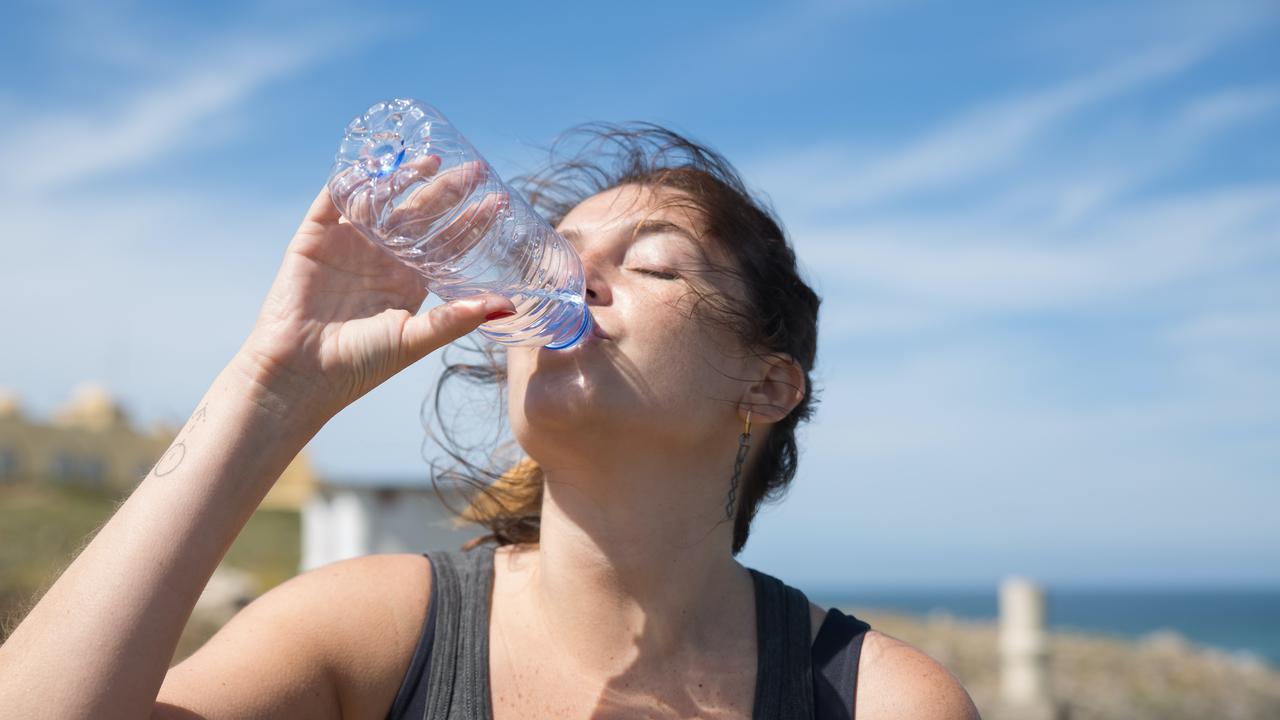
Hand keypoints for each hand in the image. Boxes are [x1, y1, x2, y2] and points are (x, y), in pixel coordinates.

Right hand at [236, 174, 514, 420]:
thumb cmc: (360, 365)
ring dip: (403, 177)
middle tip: (474, 168)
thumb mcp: (415, 340)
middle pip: (420, 214)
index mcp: (410, 281)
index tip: (499, 199)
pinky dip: (351, 178)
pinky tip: (374, 161)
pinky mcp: (315, 238)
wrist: (300, 374)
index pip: (449, 243)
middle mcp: (384, 258)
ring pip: (382, 199)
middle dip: (447, 191)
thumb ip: (456, 319)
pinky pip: (335, 199)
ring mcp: (349, 245)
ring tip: (430, 160)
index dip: (473, 222)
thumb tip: (508, 307)